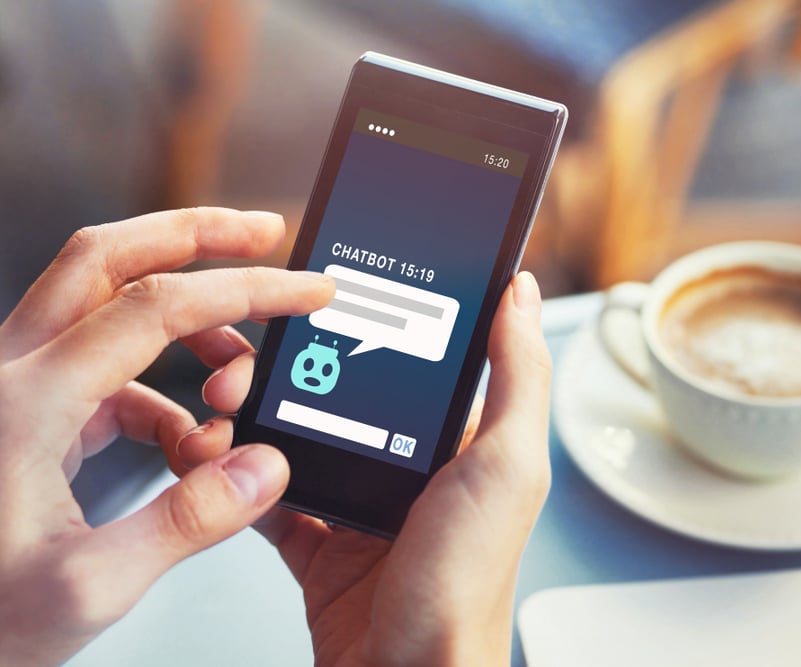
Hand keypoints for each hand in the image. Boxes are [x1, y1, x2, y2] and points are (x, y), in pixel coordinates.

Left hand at [0, 208, 333, 666]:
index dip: (245, 290)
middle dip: (198, 236)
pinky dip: (165, 392)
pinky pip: (109, 370)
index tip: (305, 290)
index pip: (156, 306)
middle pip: (109, 257)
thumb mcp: (86, 588)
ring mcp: (16, 388)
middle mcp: (12, 374)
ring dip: (188, 327)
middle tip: (266, 234)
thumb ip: (186, 522)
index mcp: (25, 402)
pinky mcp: (27, 412)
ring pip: (107, 306)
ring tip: (237, 385)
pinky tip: (189, 445)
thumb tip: (264, 468)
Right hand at [181, 271, 551, 665]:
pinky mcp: (322, 542)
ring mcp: (363, 504)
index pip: (408, 358)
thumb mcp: (506, 467)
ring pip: (298, 437)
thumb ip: (516, 377)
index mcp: (461, 441)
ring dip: (253, 416)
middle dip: (286, 369)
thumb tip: (521, 292)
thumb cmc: (465, 587)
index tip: (312, 300)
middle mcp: (412, 467)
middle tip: (245, 366)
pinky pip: (272, 495)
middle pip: (339, 391)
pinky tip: (217, 455)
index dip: (359, 325)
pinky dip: (238, 476)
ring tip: (223, 408)